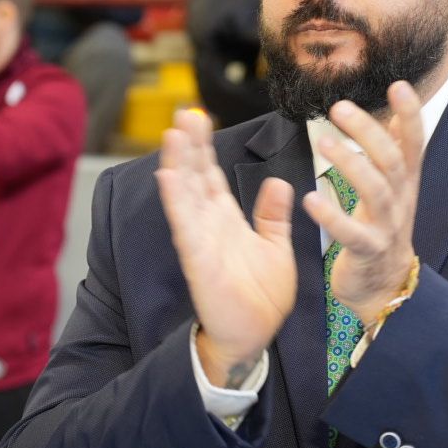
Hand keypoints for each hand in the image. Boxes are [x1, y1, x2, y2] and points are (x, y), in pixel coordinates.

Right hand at [157, 109, 295, 384]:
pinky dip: (177, 201)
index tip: (199, 117)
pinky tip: (169, 177)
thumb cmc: (261, 295)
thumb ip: (273, 215)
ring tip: (174, 133)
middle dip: (190, 145)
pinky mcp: (199, 260)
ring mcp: (201, 240)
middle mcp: (209, 224)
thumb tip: (277, 182)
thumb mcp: (276, 246)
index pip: (211, 175)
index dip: (205, 147)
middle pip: (195, 176)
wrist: (255, 336)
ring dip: (178, 164)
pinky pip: (185, 226)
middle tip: (184, 111)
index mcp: (227, 219)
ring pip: (186, 195)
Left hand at [305, 85, 424, 324]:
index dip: (410, 114)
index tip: (399, 84)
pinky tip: (311, 199)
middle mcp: (401, 200)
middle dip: (368, 132)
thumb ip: (396, 152)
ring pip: (376, 191)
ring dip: (350, 164)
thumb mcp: (396, 188)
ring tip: (323, 143)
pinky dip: (332, 216)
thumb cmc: (383, 228)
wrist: (385, 286)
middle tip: (340, 107)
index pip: (413, 142)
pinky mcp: (368, 251)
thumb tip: (398, 113)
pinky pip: (352, 233)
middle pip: (391, 161)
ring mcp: (387, 226)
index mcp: (405, 181)